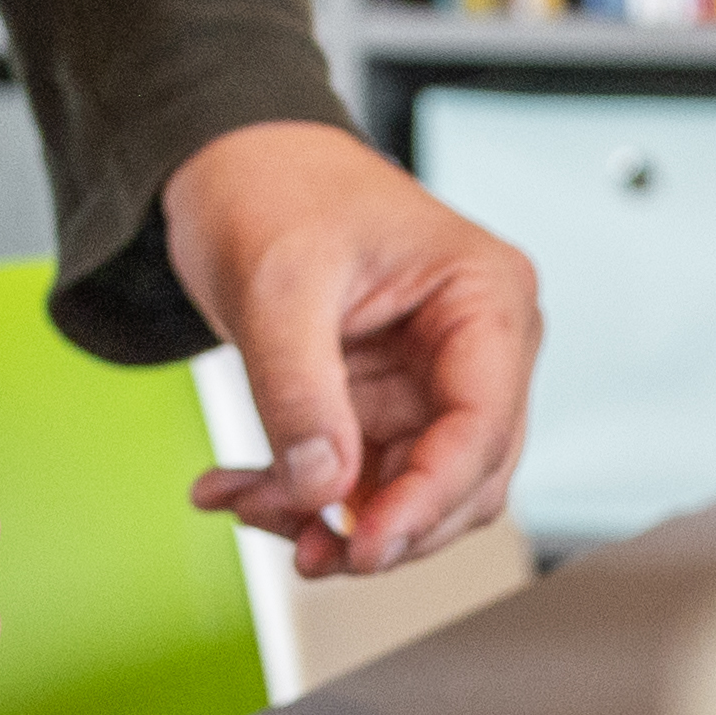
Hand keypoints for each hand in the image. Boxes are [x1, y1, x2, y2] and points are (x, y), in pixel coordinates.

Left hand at [166, 120, 537, 576]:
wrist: (230, 163)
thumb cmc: (274, 186)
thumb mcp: (278, 283)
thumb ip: (299, 389)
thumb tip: (320, 487)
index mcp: (486, 298)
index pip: (483, 426)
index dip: (428, 500)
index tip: (365, 546)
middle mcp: (476, 348)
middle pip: (460, 480)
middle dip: (379, 525)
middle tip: (303, 551)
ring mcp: (430, 383)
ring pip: (405, 494)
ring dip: (326, 519)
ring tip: (244, 503)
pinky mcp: (382, 406)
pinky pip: (356, 482)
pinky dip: (296, 497)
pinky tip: (235, 488)